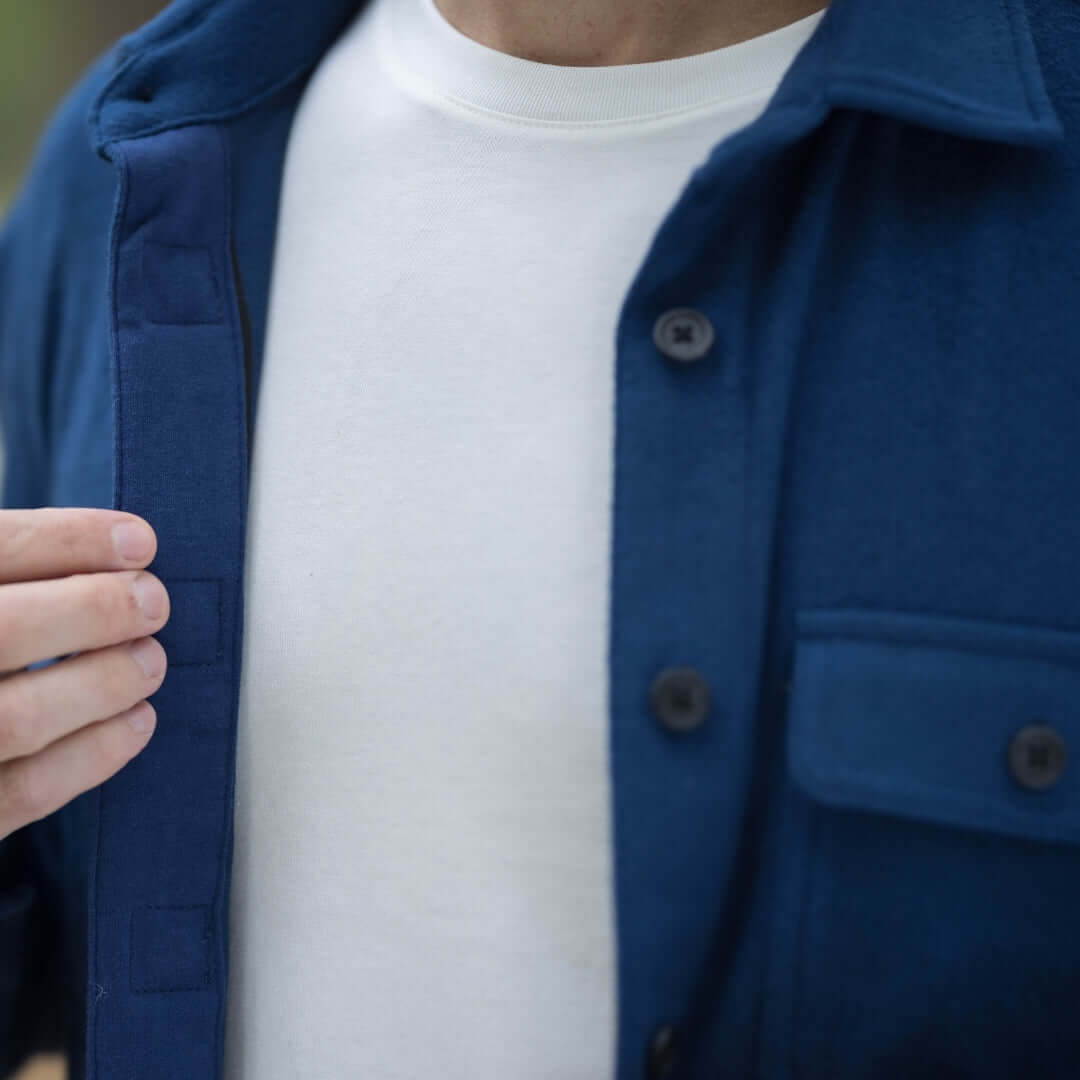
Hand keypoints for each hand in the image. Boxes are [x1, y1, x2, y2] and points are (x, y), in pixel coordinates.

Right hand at [0, 507, 169, 840]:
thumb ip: (8, 569)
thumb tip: (113, 548)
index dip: (67, 541)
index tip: (139, 541)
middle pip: (5, 630)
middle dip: (95, 610)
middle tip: (153, 601)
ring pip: (20, 718)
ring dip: (104, 684)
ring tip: (149, 660)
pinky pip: (25, 791)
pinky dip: (93, 754)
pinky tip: (135, 720)